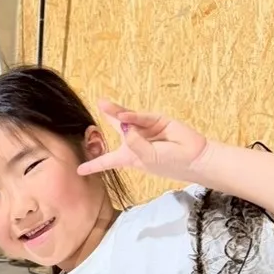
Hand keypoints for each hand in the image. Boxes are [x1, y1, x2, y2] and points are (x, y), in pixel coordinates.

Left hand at [78, 99, 209, 182]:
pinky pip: (142, 118)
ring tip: (104, 104)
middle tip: (101, 103)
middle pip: (117, 128)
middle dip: (108, 116)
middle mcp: (135, 142)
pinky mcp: (157, 120)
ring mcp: (146, 130)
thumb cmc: (170, 163)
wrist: (194, 157)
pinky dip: (133, 117)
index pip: (108, 161)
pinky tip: (125, 117)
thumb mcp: (147, 158)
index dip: (94, 165)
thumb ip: (134, 143)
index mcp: (129, 157)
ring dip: (116, 112)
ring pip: (128, 119)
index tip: (79, 170)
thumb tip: (123, 124)